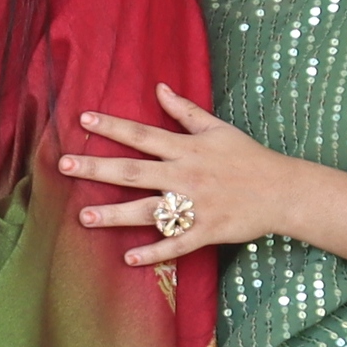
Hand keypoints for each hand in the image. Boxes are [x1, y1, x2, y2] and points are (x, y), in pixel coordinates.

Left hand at [60, 84, 308, 267]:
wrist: (283, 190)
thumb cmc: (248, 157)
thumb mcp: (217, 128)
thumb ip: (185, 111)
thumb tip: (160, 87)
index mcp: (186, 148)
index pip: (142, 134)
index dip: (112, 125)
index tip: (83, 118)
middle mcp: (185, 175)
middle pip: (133, 171)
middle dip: (97, 168)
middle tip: (64, 166)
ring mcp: (195, 205)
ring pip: (147, 211)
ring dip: (114, 215)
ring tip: (83, 218)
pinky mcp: (206, 231)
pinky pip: (176, 244)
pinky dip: (154, 252)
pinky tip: (129, 259)